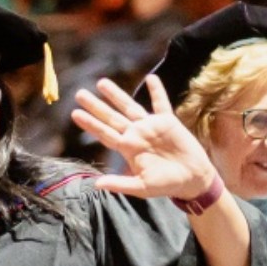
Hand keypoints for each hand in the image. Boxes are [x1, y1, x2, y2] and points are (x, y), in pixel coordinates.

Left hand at [70, 76, 216, 201]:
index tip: (75, 113)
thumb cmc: (165, 185)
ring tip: (101, 83)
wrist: (191, 179)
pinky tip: (151, 78)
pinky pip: (161, 103)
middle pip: (112, 117)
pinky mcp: (168, 122)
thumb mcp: (141, 187)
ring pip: (130, 106)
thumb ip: (120, 184)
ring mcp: (151, 127)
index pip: (105, 133)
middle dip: (96, 106)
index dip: (91, 124)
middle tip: (79, 93)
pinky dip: (157, 91)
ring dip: (116, 95)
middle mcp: (136, 135)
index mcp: (128, 149)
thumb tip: (96, 184)